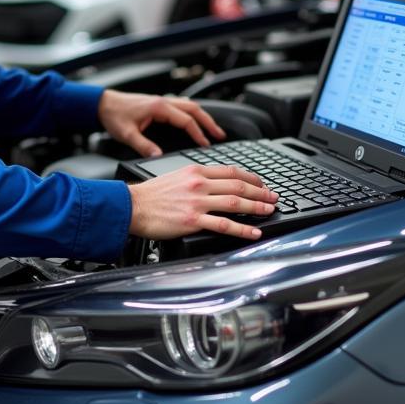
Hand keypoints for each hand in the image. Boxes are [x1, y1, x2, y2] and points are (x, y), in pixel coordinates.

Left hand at [97, 88, 225, 157]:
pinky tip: (194, 121)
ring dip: (202, 116)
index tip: (206, 144)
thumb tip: (158, 156)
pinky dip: (192, 114)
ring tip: (213, 129)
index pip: (186, 120)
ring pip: (189, 106)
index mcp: (159, 108)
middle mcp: (163, 101)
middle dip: (209, 122)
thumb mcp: (127, 134)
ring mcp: (162, 101)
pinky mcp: (158, 103)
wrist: (102, 103)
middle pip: (194, 109)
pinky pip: (181, 106)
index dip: (198, 133)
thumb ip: (144, 146)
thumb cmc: (114, 115)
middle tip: (220, 134)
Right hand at [127, 164, 277, 241]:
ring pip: (235, 202)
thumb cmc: (150, 195)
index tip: (262, 185)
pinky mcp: (193, 220)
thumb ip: (196, 178)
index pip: (231, 171)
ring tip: (270, 211)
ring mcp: (197, 202)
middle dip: (261, 192)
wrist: (131, 206)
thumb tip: (214, 184)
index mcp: (195, 171)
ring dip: (257, 207)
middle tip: (273, 198)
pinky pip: (224, 224)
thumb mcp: (175, 176)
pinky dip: (243, 229)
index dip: (252, 178)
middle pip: (239, 185)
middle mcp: (199, 184)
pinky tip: (254, 232)